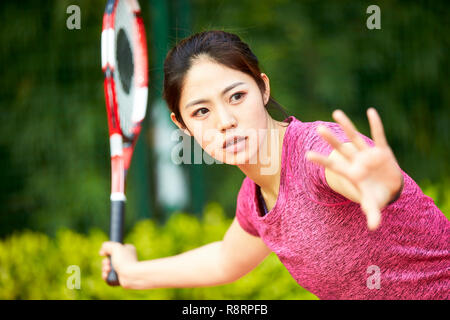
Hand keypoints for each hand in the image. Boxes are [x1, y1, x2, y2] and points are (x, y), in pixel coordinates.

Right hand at [99, 242, 137, 281]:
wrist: (130, 275)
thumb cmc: (124, 260)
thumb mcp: (116, 247)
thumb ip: (107, 245)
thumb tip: (102, 251)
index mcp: (127, 250)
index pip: (115, 249)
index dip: (107, 251)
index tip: (103, 253)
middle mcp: (126, 258)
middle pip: (110, 259)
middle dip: (105, 261)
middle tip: (107, 263)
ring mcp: (123, 268)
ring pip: (108, 267)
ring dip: (104, 268)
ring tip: (107, 269)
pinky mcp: (119, 277)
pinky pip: (109, 276)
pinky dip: (105, 275)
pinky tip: (106, 275)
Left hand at [306, 108, 402, 229]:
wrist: (389, 188)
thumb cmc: (376, 196)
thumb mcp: (373, 205)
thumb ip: (372, 213)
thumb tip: (373, 227)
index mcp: (351, 174)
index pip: (333, 166)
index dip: (322, 161)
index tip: (307, 154)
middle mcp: (357, 162)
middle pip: (341, 149)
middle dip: (331, 140)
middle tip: (319, 128)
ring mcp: (368, 155)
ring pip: (355, 138)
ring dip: (347, 126)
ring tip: (336, 112)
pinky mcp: (382, 151)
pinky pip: (379, 135)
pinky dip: (376, 124)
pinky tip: (371, 111)